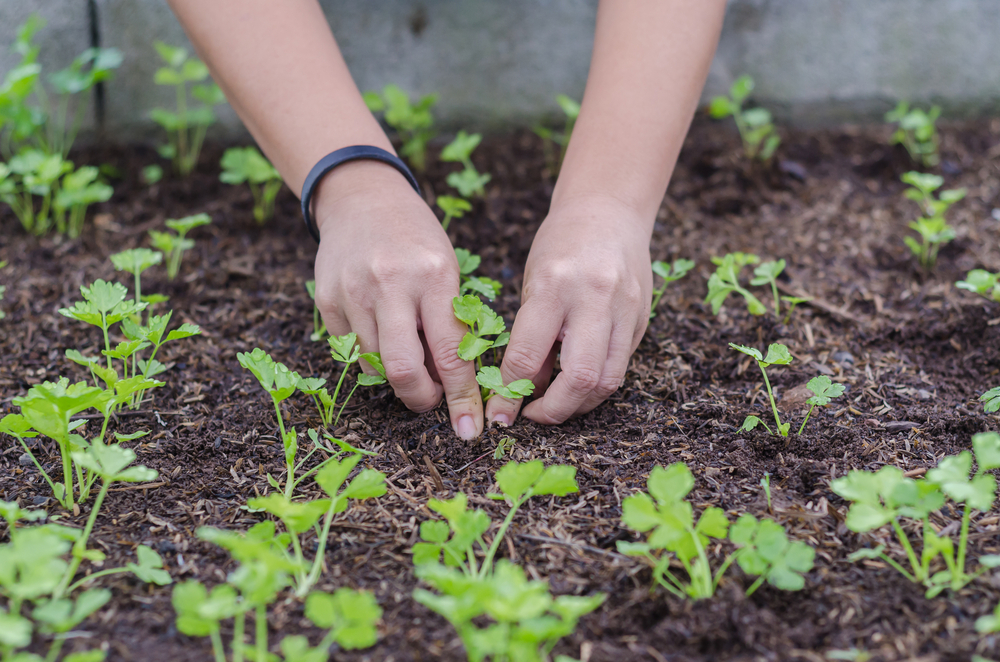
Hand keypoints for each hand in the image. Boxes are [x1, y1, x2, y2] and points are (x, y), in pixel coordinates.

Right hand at [312, 161, 482, 438]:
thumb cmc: (416, 239)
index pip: (452, 353)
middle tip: (431, 401)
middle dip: (420, 399)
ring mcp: (353, 292)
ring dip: (395, 376)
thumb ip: (450, 322)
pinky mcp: (326, 299)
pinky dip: (369, 355)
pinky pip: (350, 350)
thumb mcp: (447, 269)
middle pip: (402, 370)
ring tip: (409, 358)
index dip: (462, 397)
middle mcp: (391, 284)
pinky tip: (380, 333)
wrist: (362, 197)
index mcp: (434, 276)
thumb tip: (454, 384)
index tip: (469, 427)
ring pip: (373, 365)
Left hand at [485, 196, 652, 424]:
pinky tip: (578, 386)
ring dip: (579, 405)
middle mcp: (594, 299)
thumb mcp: (533, 283)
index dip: (510, 394)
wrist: (609, 210)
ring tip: (556, 406)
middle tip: (532, 417)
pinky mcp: (641, 320)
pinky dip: (596, 386)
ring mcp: (625, 310)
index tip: (500, 415)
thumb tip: (522, 391)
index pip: (527, 355)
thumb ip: (531, 337)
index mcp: (554, 286)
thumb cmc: (560, 246)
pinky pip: (620, 367)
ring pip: (607, 381)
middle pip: (579, 377)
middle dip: (553, 411)